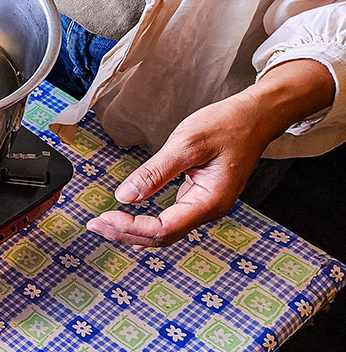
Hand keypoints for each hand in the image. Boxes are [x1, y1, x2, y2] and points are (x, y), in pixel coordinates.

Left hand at [86, 59, 335, 246]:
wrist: (257, 115)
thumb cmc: (229, 124)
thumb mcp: (187, 143)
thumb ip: (154, 173)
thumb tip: (125, 196)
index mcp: (210, 201)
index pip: (164, 229)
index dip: (131, 228)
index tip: (104, 217)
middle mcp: (209, 209)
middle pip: (162, 237)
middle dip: (125, 233)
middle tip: (94, 225)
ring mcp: (205, 205)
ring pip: (165, 231)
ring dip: (133, 230)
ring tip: (104, 224)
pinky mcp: (199, 197)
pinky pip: (170, 218)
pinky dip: (146, 222)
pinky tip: (128, 222)